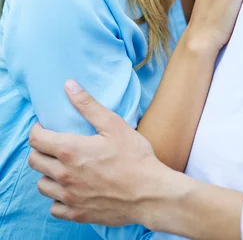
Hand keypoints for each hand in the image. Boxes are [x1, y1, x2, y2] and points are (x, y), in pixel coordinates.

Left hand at [28, 80, 168, 226]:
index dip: (37, 130)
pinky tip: (70, 189)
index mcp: (70, 151)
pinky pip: (55, 208)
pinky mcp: (77, 214)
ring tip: (61, 166)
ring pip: (42, 185)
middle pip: (34, 161)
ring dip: (47, 173)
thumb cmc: (134, 157)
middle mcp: (64, 175)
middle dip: (40, 149)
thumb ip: (88, 104)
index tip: (45, 126)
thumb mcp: (113, 125)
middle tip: (53, 144)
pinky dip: (58, 198)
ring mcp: (69, 197)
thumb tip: (69, 86)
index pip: (36, 140)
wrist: (149, 193)